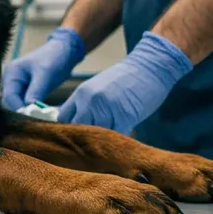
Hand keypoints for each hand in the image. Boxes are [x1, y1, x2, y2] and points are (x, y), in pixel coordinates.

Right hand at [1, 27, 86, 110]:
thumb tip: (28, 109)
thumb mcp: (45, 74)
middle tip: (37, 119)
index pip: (9, 97)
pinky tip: (42, 113)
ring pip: (18, 104)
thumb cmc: (54, 58)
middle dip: (22, 111)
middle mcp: (11, 80)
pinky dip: (33, 108)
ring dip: (28, 111)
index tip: (32, 117)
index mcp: (11, 73)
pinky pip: (26, 103)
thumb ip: (35, 91)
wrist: (65, 51)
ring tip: (40, 117)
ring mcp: (19, 85)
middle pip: (10, 102)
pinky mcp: (27, 90)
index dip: (18, 108)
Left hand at [58, 31, 192, 134]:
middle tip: (91, 146)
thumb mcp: (97, 88)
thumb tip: (76, 125)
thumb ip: (86, 105)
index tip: (74, 137)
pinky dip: (118, 141)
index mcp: (81, 93)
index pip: (63, 117)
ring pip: (96, 135)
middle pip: (77, 129)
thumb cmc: (125, 79)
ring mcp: (107, 108)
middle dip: (84, 139)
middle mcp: (90, 100)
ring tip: (106, 146)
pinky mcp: (125, 115)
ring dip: (102, 142)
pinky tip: (120, 142)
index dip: (68, 129)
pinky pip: (116, 136)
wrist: (149, 66)